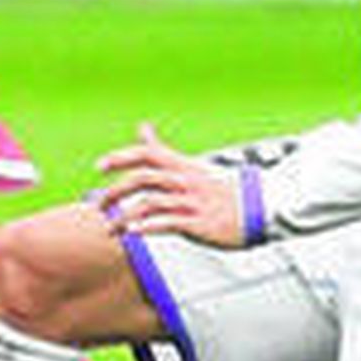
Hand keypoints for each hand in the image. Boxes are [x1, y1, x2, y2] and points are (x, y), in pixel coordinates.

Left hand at [93, 123, 244, 247]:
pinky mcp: (199, 223)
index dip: (121, 157)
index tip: (100, 166)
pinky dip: (148, 227)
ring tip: (111, 229)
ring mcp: (192, 202)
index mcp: (182, 166)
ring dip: (125, 217)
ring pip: (150, 204)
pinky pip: (168, 223)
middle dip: (116, 192)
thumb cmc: (221, 189)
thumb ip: (161, 150)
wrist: (262, 209)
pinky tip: (133, 233)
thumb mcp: (190, 165)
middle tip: (99, 206)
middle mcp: (185, 181)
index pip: (147, 153)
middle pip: (143, 178)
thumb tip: (141, 127)